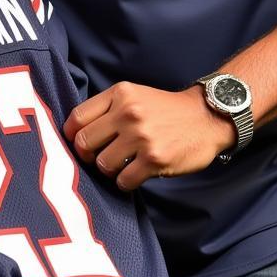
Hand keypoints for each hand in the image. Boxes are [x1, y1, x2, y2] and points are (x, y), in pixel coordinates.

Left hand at [63, 82, 236, 189]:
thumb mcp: (134, 95)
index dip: (70, 135)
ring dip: (108, 170)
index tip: (75, 143)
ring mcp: (141, 137)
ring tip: (121, 165)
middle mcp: (128, 113)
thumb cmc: (165, 109)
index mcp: (119, 94)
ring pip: (103, 164)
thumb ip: (107, 108)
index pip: (77, 117)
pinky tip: (134, 175)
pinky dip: (125, 182)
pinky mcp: (155, 159)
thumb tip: (75, 132)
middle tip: (98, 158)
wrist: (206, 117)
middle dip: (87, 155)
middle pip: (84, 143)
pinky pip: (123, 181)